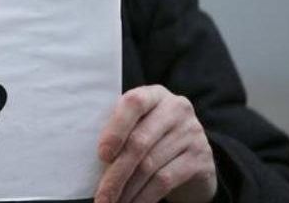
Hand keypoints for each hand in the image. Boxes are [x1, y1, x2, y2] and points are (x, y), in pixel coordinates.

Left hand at [95, 85, 216, 202]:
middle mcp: (176, 109)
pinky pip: (166, 181)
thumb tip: (87, 156)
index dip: (115, 129)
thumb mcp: (138, 125)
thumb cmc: (153, 138)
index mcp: (154, 95)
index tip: (102, 155)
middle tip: (101, 195)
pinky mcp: (201, 159)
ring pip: (151, 166)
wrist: (194, 157)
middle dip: (116, 173)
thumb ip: (119, 129)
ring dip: (127, 190)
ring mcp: (192, 133)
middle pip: (139, 142)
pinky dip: (145, 197)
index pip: (133, 104)